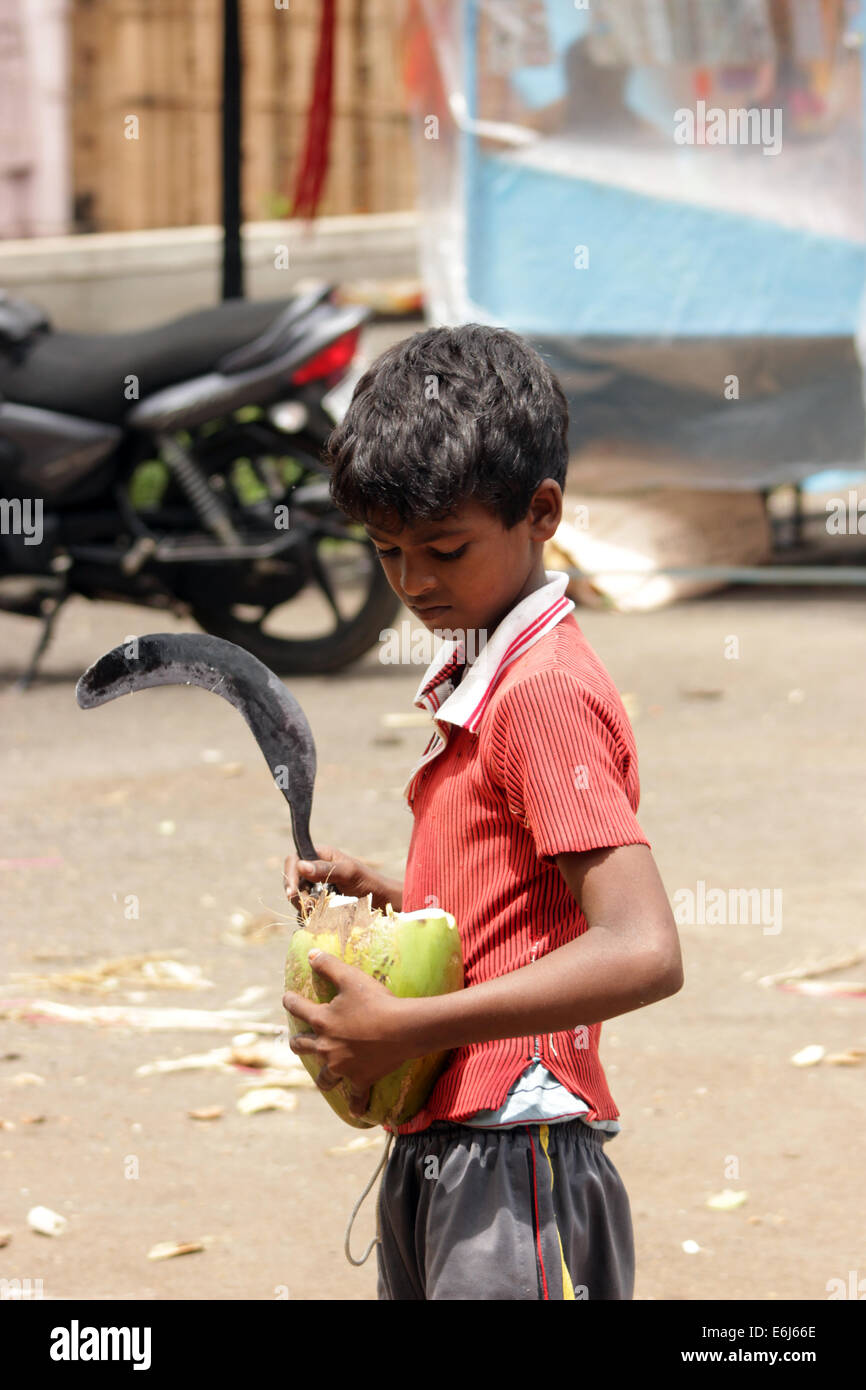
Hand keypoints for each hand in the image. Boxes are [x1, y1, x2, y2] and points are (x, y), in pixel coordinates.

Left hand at [282, 951, 411, 1117]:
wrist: (402, 1028)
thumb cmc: (376, 1001)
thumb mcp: (351, 978)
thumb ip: (329, 965)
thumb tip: (310, 953)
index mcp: (322, 1020)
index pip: (297, 1008)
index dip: (289, 1000)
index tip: (287, 998)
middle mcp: (326, 1046)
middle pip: (301, 1046)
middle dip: (297, 1042)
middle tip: (297, 1040)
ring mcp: (342, 1066)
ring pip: (323, 1077)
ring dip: (322, 1076)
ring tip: (323, 1076)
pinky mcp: (360, 1079)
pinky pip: (356, 1097)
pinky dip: (355, 1105)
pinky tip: (355, 1112)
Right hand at [283, 842, 401, 912]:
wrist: (382, 904)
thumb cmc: (368, 882)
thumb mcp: (348, 873)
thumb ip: (326, 869)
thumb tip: (301, 866)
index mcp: (319, 855)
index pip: (293, 860)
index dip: (289, 875)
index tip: (292, 892)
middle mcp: (314, 871)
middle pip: (292, 882)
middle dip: (299, 896)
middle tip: (311, 906)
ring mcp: (315, 889)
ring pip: (297, 899)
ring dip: (306, 908)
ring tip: (323, 912)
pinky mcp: (318, 905)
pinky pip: (305, 912)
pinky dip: (311, 917)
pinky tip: (323, 920)